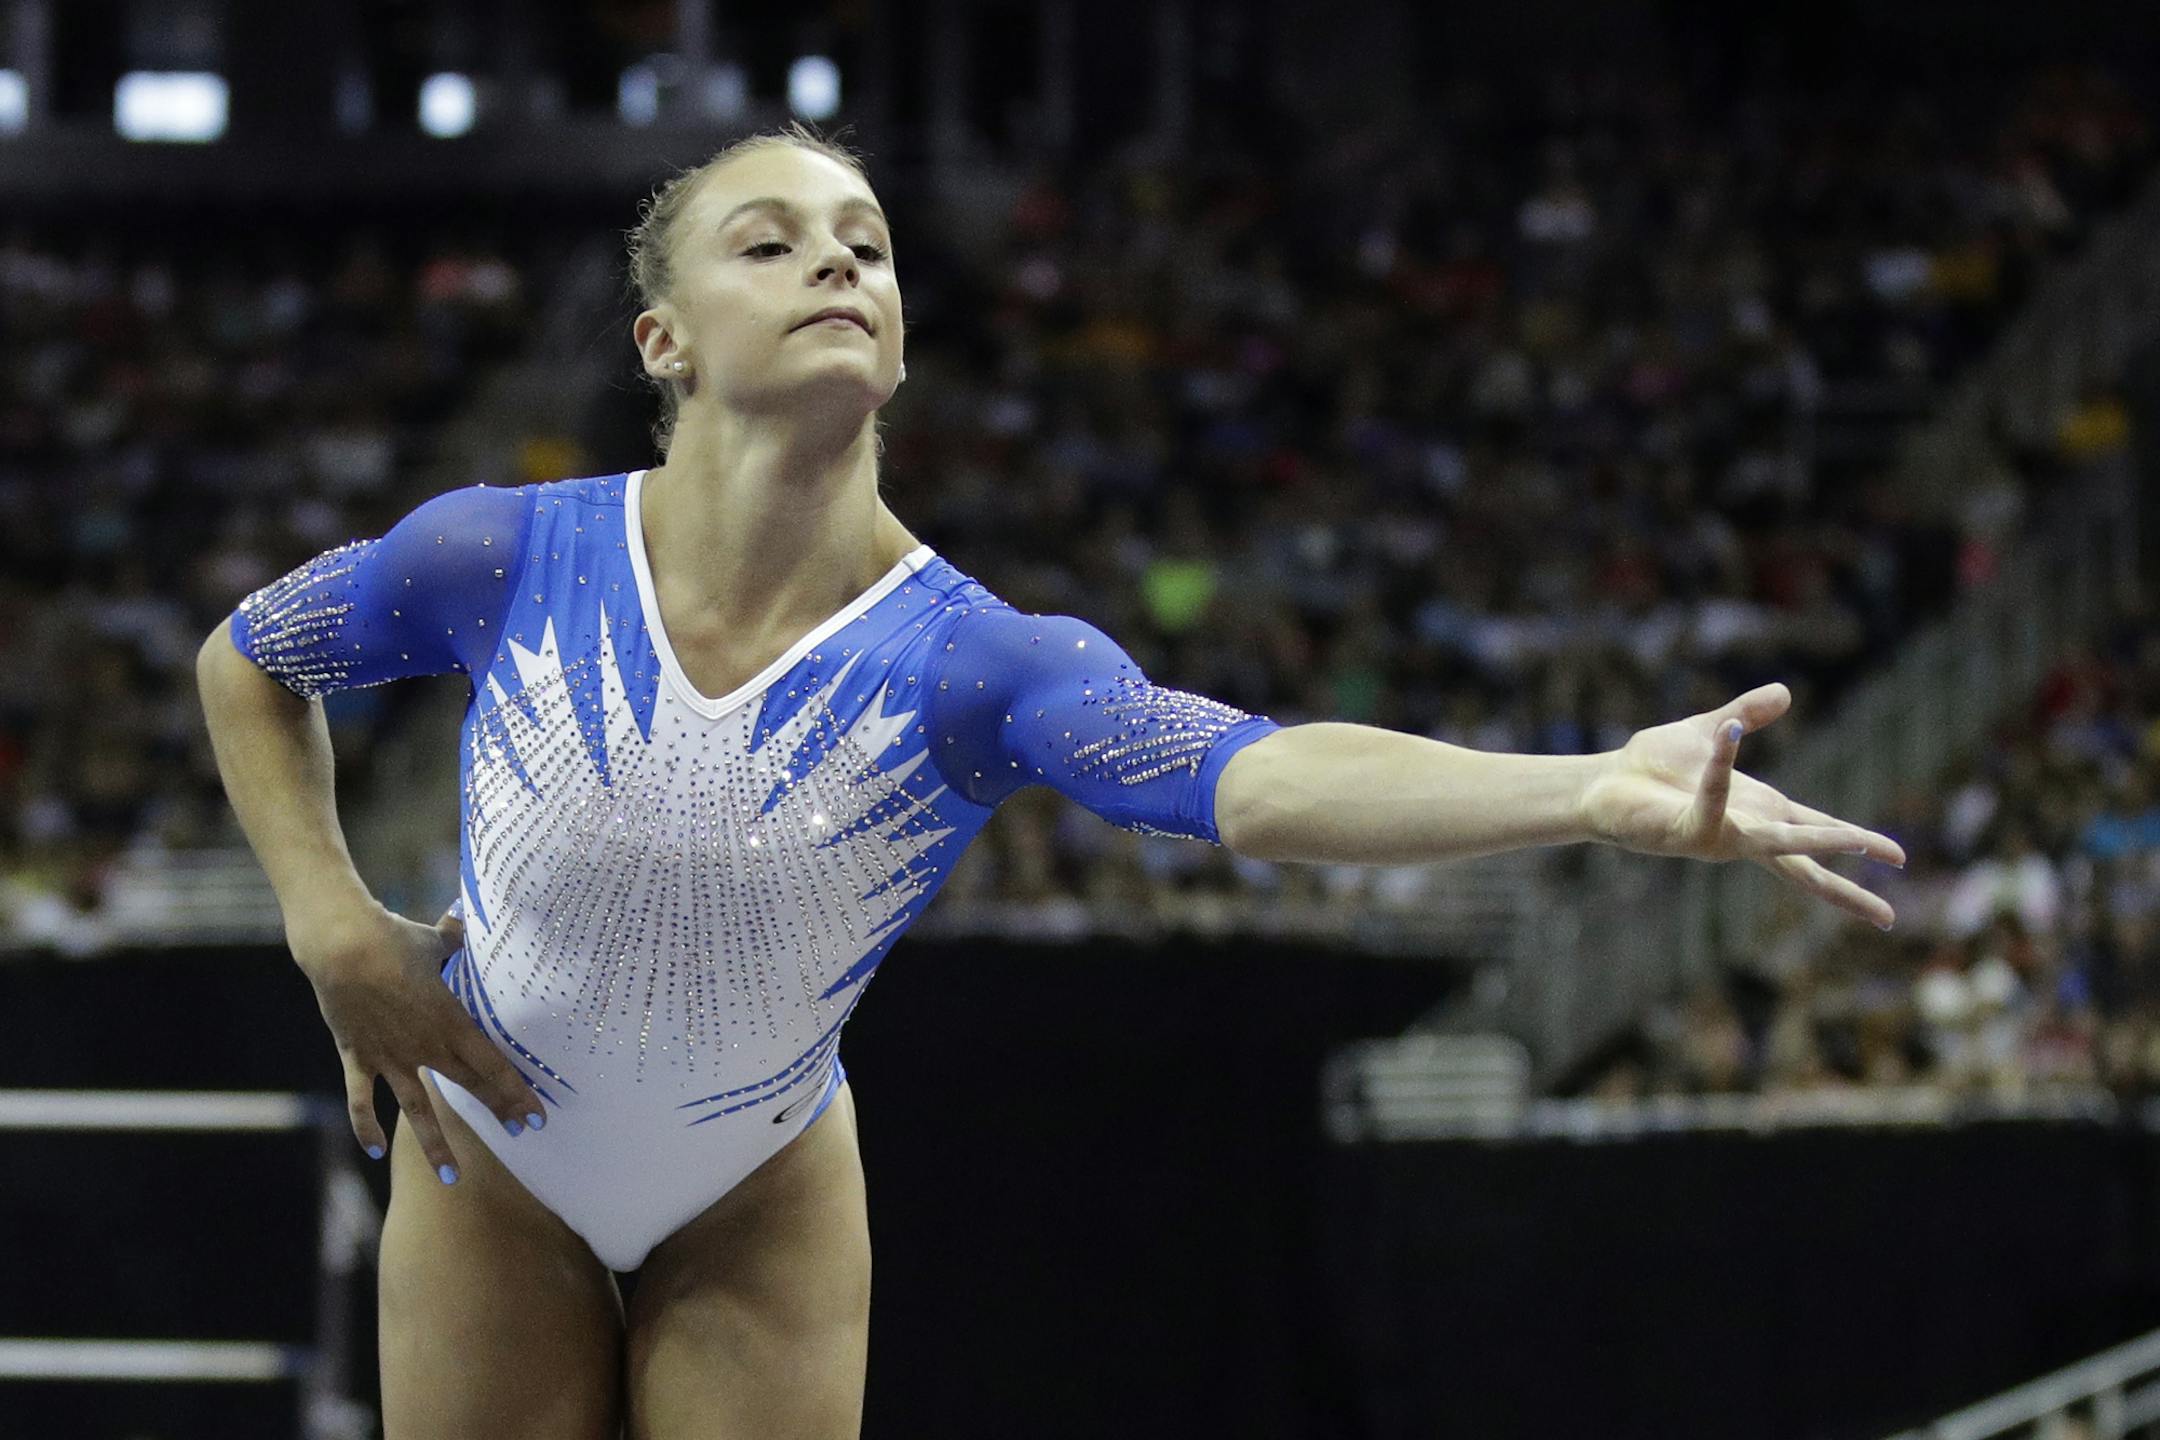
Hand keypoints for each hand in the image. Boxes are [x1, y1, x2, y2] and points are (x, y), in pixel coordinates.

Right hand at [288, 900, 545, 1178]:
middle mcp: (424, 1045)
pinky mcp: (358, 1056)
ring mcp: (390, 1056)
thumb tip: (471, 915)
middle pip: (468, 1086)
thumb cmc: (392, 937)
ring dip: (435, 1144)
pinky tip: (374, 1151)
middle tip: (521, 1133)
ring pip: (417, 1109)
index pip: (492, 1065)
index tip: (537, 1115)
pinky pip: (362, 1100)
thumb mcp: (435, 939)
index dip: (516, 1091)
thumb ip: (458, 939)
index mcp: (450, 1020)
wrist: (340, 945)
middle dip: (497, 1110)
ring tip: (453, 1177)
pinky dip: (365, 1126)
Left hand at [1577, 682, 1905, 928]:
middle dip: (1847, 885)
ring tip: (1860, 842)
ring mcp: (1718, 836)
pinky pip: (1713, 798)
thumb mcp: (1709, 731)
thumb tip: (1785, 693)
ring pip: (1777, 845)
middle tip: (1888, 917)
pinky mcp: (1688, 830)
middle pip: (1806, 863)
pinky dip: (1720, 769)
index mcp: (1758, 812)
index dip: (1857, 842)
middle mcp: (1744, 832)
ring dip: (1818, 841)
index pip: (1817, 830)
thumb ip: (1747, 714)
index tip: (1899, 858)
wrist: (1602, 781)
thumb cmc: (1652, 767)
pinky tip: (1727, 738)